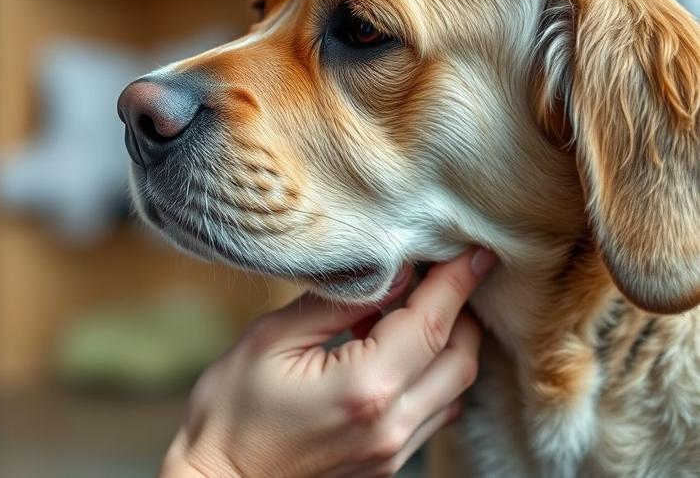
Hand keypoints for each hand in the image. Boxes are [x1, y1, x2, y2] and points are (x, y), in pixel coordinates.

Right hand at [160, 248, 495, 477]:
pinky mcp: (387, 463)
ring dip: (451, 346)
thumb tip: (389, 272)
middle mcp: (391, 424)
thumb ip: (336, 303)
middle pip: (460, 359)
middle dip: (463, 312)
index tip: (477, 252)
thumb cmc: (231, 410)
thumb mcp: (271, 339)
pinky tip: (403, 354)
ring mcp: (392, 451)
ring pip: (455, 391)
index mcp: (363, 386)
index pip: (431, 324)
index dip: (457, 282)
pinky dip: (434, 377)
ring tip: (421, 311)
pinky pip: (435, 414)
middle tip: (446, 275)